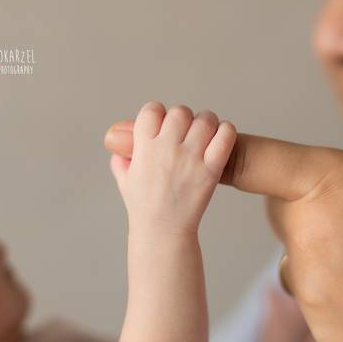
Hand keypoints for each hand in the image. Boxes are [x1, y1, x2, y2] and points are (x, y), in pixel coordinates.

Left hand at [104, 124, 342, 341]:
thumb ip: (340, 189)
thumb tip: (302, 204)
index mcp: (339, 181)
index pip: (252, 158)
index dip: (193, 148)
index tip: (125, 134)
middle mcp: (314, 230)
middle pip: (289, 216)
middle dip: (320, 220)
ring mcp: (314, 284)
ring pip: (304, 261)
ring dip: (335, 263)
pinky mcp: (321, 326)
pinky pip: (317, 299)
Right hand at [108, 102, 235, 236]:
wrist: (162, 231)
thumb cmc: (144, 207)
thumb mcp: (125, 180)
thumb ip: (121, 158)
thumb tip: (117, 144)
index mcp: (144, 148)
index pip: (152, 109)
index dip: (158, 114)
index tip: (162, 125)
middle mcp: (166, 149)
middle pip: (180, 112)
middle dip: (183, 118)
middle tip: (186, 132)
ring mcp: (190, 158)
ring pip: (205, 119)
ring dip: (206, 122)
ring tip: (205, 134)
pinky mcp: (211, 170)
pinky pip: (225, 136)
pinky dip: (226, 131)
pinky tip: (220, 138)